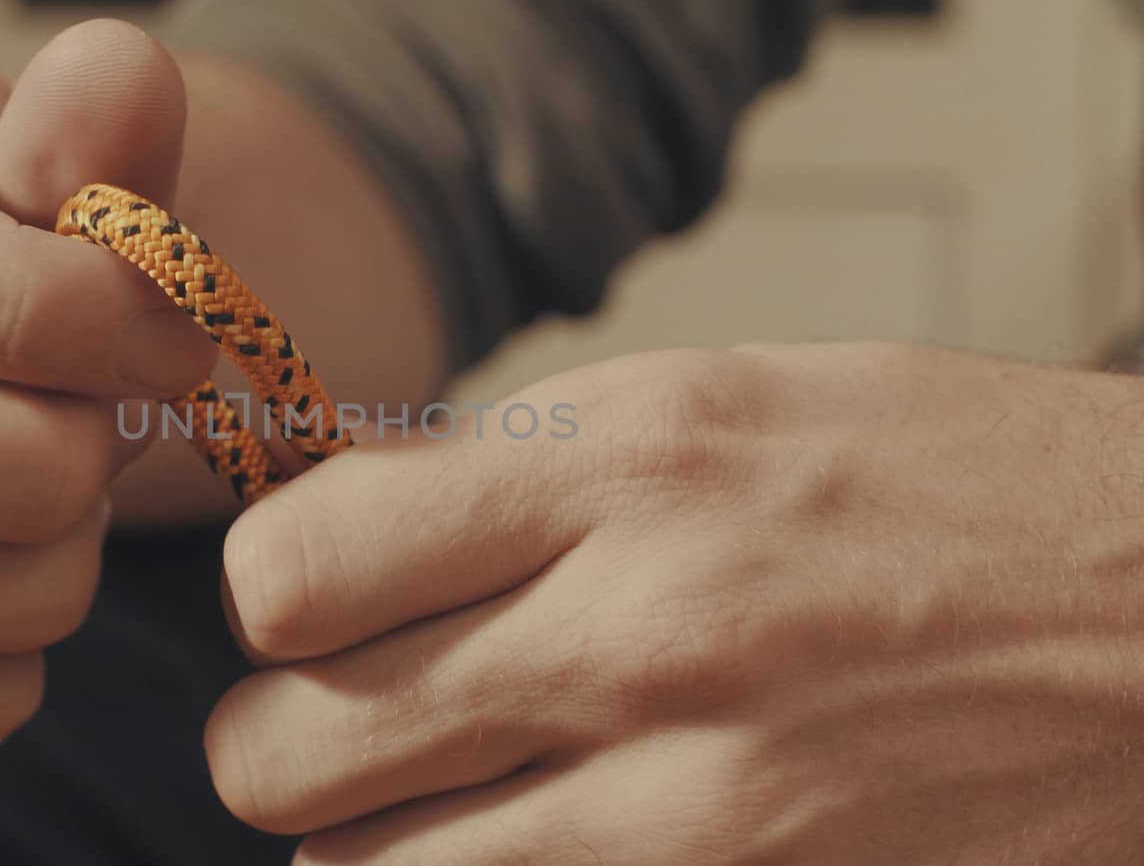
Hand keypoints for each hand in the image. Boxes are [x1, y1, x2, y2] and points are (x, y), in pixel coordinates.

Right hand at [0, 21, 215, 759]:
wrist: (45, 332)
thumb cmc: (72, 233)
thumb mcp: (105, 150)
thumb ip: (112, 115)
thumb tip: (102, 91)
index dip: (29, 312)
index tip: (168, 344)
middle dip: (24, 461)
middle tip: (115, 442)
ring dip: (22, 577)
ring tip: (81, 518)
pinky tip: (39, 604)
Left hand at [208, 342, 1143, 863]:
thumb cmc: (943, 485)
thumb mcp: (724, 399)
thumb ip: (520, 469)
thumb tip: (338, 527)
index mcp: (625, 462)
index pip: (295, 567)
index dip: (277, 595)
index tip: (320, 600)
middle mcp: (642, 634)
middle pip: (284, 752)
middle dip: (287, 741)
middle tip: (352, 716)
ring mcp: (697, 807)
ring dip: (368, 845)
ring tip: (451, 792)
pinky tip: (533, 845)